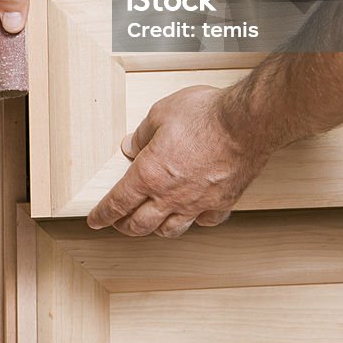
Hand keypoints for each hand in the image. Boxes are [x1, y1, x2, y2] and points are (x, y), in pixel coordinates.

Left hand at [86, 85, 270, 237]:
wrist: (246, 123)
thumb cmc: (206, 115)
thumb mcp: (161, 112)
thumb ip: (143, 133)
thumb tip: (131, 145)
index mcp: (149, 173)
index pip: (118, 202)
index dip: (103, 214)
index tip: (96, 219)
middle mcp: (171, 195)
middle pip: (140, 224)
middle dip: (124, 226)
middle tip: (118, 224)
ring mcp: (197, 202)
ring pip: (170, 230)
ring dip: (155, 229)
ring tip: (151, 224)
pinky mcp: (221, 202)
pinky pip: (204, 222)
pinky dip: (194, 222)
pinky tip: (193, 216)